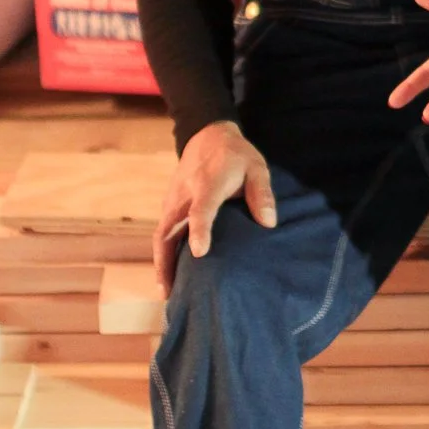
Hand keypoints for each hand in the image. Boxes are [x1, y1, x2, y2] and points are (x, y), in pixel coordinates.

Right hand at [153, 120, 276, 291]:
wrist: (207, 136)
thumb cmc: (237, 156)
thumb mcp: (257, 167)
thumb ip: (262, 194)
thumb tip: (268, 223)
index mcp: (208, 185)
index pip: (201, 210)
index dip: (199, 230)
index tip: (199, 252)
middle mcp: (184, 195)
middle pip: (169, 229)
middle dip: (167, 260)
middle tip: (171, 291)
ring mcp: (173, 201)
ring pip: (161, 235)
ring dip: (161, 262)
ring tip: (166, 292)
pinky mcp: (169, 206)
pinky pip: (162, 232)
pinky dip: (162, 253)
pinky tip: (169, 274)